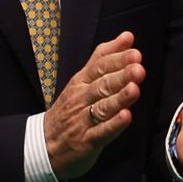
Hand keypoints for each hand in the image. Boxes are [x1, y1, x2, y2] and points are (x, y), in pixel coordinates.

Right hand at [45, 32, 144, 180]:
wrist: (44, 145)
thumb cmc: (70, 109)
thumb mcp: (81, 80)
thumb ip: (103, 58)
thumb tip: (127, 36)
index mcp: (80, 83)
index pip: (98, 68)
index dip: (116, 60)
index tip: (135, 53)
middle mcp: (80, 99)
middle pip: (101, 86)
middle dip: (120, 76)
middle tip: (138, 68)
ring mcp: (82, 121)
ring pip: (102, 107)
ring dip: (119, 98)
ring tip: (134, 89)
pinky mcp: (86, 141)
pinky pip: (101, 132)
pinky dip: (113, 125)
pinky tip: (126, 117)